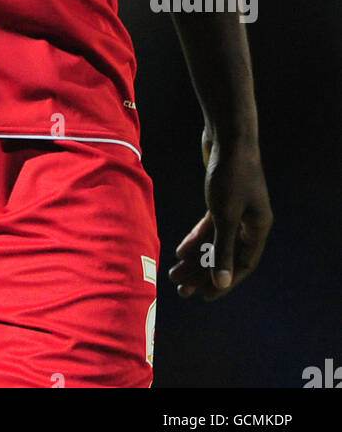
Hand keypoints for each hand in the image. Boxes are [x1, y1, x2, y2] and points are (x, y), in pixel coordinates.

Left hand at [168, 128, 272, 300]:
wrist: (228, 135)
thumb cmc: (231, 174)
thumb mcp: (225, 215)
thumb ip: (223, 249)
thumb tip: (221, 281)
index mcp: (257, 228)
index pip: (241, 265)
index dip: (223, 282)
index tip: (203, 296)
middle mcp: (249, 222)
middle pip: (225, 255)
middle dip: (203, 273)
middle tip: (182, 290)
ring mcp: (236, 210)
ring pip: (215, 241)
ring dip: (196, 258)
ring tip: (175, 274)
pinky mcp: (222, 198)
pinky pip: (209, 226)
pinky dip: (196, 238)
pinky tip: (180, 250)